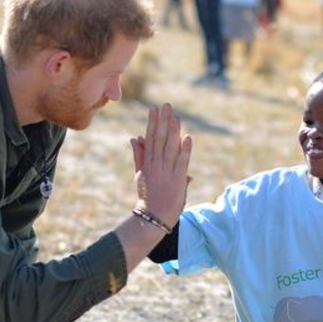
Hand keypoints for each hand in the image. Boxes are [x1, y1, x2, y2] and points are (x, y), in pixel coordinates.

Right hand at [130, 103, 191, 227]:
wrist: (153, 216)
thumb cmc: (147, 196)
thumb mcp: (140, 174)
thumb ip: (138, 155)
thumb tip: (135, 137)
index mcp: (147, 162)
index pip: (150, 138)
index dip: (153, 122)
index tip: (154, 108)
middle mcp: (156, 165)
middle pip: (160, 139)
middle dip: (163, 121)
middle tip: (166, 105)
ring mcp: (167, 171)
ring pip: (170, 147)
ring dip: (173, 131)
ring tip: (175, 116)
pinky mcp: (178, 179)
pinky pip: (182, 161)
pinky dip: (185, 149)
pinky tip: (187, 137)